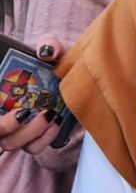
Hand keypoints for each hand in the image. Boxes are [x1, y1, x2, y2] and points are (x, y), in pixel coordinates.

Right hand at [0, 36, 65, 156]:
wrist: (71, 74)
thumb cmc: (53, 62)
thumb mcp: (50, 48)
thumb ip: (48, 44)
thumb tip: (46, 53)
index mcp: (1, 95)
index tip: (16, 110)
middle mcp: (2, 116)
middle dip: (6, 126)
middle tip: (25, 111)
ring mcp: (15, 130)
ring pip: (11, 144)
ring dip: (29, 133)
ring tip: (48, 114)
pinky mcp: (33, 138)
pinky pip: (32, 148)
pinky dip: (43, 139)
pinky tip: (55, 123)